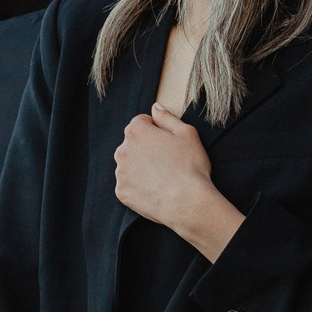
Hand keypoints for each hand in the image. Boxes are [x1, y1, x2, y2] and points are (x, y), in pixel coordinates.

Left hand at [115, 105, 243, 260]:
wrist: (188, 203)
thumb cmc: (191, 166)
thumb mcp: (187, 133)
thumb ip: (167, 117)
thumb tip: (155, 107)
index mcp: (136, 132)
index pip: (141, 122)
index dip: (157, 130)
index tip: (169, 142)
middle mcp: (122, 150)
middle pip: (133, 143)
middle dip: (147, 148)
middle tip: (168, 161)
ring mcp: (120, 173)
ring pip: (130, 164)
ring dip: (141, 167)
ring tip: (162, 177)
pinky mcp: (121, 192)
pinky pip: (129, 184)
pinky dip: (139, 186)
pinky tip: (155, 189)